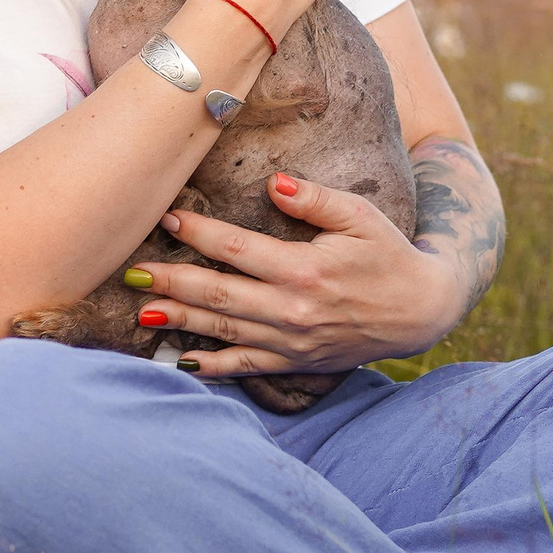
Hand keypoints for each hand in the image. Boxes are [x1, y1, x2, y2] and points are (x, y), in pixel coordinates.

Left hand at [134, 174, 466, 377]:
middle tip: (131, 272)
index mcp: (304, 269)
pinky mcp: (295, 363)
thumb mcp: (360, 216)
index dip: (197, 234)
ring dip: (180, 322)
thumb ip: (314, 199)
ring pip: (224, 331)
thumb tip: (272, 183)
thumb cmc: (387, 254)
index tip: (165, 219)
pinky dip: (212, 367)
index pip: (236, 248)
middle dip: (171, 283)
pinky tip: (180, 361)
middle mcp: (292, 310)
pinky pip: (246, 368)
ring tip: (141, 312)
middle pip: (218, 293)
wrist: (421, 311)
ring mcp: (291, 341)